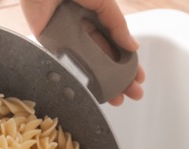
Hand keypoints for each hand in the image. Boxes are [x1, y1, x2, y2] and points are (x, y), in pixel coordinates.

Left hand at [20, 0, 144, 104]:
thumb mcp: (103, 1)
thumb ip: (117, 24)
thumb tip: (133, 46)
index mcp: (97, 18)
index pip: (116, 46)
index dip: (128, 63)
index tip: (138, 77)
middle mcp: (83, 30)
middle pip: (104, 59)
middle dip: (120, 78)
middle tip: (133, 94)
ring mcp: (67, 38)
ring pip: (88, 65)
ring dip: (103, 83)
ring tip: (117, 98)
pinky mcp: (50, 43)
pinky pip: (66, 61)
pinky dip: (78, 76)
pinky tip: (91, 90)